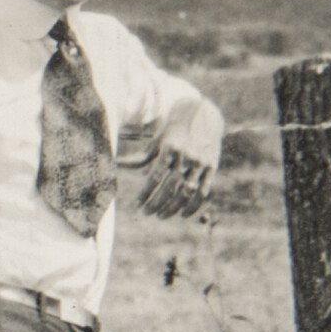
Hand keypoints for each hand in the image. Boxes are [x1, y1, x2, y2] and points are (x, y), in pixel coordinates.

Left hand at [136, 104, 222, 219]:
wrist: (202, 116)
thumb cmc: (174, 131)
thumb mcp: (158, 141)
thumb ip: (142, 157)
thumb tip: (118, 165)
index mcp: (170, 148)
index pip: (155, 177)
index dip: (145, 193)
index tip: (138, 204)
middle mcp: (186, 156)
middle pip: (170, 188)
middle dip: (157, 204)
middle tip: (147, 213)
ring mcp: (200, 163)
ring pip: (186, 193)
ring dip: (173, 208)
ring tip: (161, 215)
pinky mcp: (211, 167)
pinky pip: (203, 192)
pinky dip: (193, 206)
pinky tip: (183, 214)